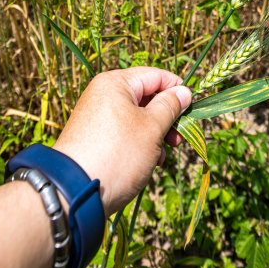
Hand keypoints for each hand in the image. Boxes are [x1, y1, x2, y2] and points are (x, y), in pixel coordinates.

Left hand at [53, 67, 191, 216]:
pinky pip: (124, 132)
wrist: (75, 192)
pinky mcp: (93, 137)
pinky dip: (139, 143)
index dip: (177, 89)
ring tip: (162, 156)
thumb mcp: (152, 128)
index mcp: (115, 83)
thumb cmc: (118, 153)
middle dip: (166, 118)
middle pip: (146, 97)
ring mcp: (96, 116)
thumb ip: (170, 106)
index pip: (156, 75)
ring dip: (155, 134)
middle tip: (179, 140)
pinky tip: (148, 163)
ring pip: (137, 117)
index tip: (194, 108)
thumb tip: (184, 91)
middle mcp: (103, 94)